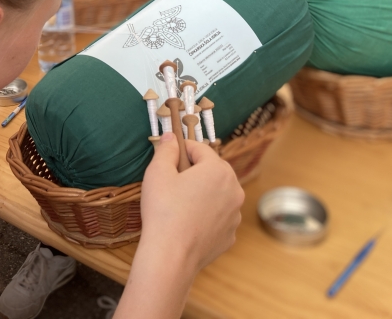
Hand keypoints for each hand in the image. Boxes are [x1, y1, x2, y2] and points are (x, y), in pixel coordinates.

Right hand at [140, 132, 243, 273]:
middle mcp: (234, 190)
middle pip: (212, 170)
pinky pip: (217, 216)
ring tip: (178, 203)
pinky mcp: (230, 234)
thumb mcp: (157, 172)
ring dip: (201, 192)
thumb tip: (171, 137)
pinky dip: (206, 214)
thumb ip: (166, 149)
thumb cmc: (163, 210)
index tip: (168, 156)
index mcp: (218, 170)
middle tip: (171, 180)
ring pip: (217, 193)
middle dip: (194, 170)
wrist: (171, 255)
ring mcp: (234, 215)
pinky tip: (187, 221)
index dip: (181, 149)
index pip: (200, 148)